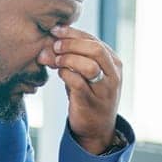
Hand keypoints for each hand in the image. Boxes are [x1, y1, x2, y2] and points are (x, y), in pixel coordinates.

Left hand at [38, 26, 122, 155]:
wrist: (96, 130)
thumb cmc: (88, 96)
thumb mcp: (85, 74)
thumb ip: (72, 58)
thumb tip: (48, 43)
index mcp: (113, 63)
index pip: (94, 40)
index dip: (73, 33)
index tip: (55, 31)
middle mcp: (113, 75)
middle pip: (95, 49)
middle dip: (71, 44)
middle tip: (55, 46)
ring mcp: (104, 90)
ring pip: (89, 65)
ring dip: (68, 59)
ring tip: (56, 61)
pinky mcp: (91, 103)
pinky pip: (77, 83)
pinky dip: (66, 74)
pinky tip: (60, 74)